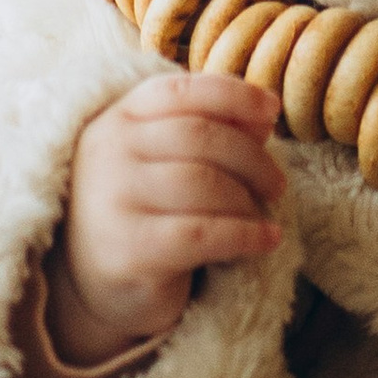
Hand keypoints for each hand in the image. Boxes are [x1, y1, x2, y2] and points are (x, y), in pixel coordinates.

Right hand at [47, 71, 286, 364]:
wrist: (101, 287)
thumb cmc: (147, 214)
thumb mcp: (169, 163)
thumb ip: (211, 131)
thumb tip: (266, 115)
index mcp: (116, 119)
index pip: (180, 90)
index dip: (234, 95)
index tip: (273, 110)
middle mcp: (107, 153)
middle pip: (200, 136)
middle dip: (252, 159)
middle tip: (276, 185)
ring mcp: (112, 201)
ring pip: (205, 184)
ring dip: (247, 201)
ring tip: (261, 217)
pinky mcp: (128, 251)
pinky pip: (204, 233)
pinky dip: (247, 235)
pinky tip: (267, 239)